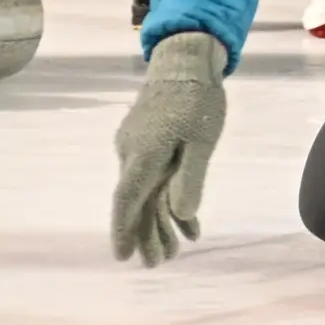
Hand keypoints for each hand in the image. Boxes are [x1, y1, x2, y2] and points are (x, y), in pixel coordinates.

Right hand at [111, 31, 227, 265]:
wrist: (184, 59)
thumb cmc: (197, 98)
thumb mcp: (202, 141)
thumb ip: (191, 178)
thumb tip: (180, 215)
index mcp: (143, 155)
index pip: (127, 200)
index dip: (123, 230)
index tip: (121, 256)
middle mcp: (132, 153)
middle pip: (136, 202)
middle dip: (146, 235)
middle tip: (156, 264)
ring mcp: (136, 146)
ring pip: (145, 191)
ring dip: (159, 221)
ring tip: (173, 251)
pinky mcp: (145, 139)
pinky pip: (152, 176)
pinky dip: (167, 198)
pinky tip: (186, 220)